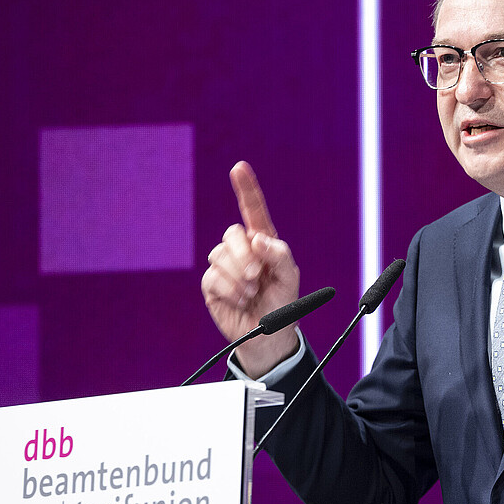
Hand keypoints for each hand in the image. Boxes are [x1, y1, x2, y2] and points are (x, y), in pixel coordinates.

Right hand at [201, 162, 300, 377]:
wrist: (268, 335)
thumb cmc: (282, 304)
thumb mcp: (291, 278)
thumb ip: (280, 254)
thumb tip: (258, 240)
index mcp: (263, 242)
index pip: (253, 210)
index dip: (246, 189)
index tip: (239, 168)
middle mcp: (243, 250)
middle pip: (232, 233)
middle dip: (244, 255)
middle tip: (257, 276)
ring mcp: (225, 266)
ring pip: (220, 255)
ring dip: (239, 277)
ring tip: (251, 293)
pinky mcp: (212, 284)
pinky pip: (213, 277)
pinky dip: (230, 290)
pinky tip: (240, 300)